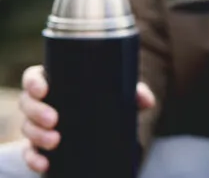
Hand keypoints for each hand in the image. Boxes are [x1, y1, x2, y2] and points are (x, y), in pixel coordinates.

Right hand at [19, 65, 154, 172]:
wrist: (105, 133)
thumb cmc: (108, 103)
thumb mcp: (120, 96)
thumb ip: (135, 94)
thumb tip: (147, 101)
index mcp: (57, 83)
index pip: (35, 78)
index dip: (34, 82)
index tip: (44, 89)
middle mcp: (43, 103)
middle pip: (28, 103)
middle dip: (37, 111)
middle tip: (55, 119)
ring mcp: (39, 126)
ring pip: (28, 128)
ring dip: (37, 135)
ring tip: (55, 141)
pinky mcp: (39, 146)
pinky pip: (30, 153)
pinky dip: (34, 159)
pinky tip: (45, 163)